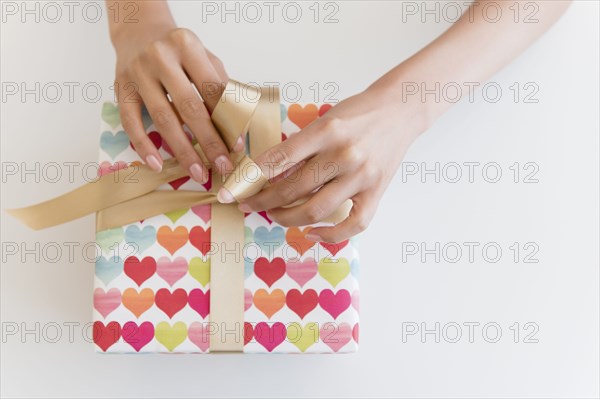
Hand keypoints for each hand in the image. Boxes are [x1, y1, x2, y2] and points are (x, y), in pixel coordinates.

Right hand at [113, 26, 236, 181]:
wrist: (139, 31)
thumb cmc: (179, 51)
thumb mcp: (204, 57)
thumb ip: (221, 85)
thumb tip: (239, 126)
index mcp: (187, 46)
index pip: (212, 89)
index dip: (226, 119)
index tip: (236, 146)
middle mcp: (161, 57)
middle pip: (189, 107)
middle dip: (209, 141)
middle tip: (222, 166)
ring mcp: (138, 73)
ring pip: (163, 118)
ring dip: (182, 150)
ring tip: (198, 172)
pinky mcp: (121, 88)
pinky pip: (131, 122)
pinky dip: (143, 145)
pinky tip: (156, 164)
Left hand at [223, 87, 426, 242]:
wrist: (400, 111)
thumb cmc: (358, 113)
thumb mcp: (323, 119)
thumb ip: (299, 146)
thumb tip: (266, 175)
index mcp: (325, 130)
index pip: (278, 159)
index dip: (250, 179)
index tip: (232, 192)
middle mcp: (343, 154)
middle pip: (293, 189)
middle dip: (263, 202)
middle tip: (250, 204)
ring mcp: (361, 176)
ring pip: (315, 210)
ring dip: (287, 218)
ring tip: (274, 215)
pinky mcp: (376, 192)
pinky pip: (353, 224)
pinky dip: (331, 235)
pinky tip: (313, 233)